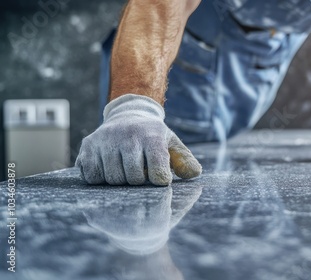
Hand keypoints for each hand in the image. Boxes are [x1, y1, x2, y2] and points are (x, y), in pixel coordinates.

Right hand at [75, 94, 201, 184]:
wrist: (127, 115)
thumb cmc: (152, 136)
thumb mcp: (172, 144)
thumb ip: (184, 160)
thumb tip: (194, 174)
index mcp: (152, 136)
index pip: (158, 172)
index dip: (160, 181)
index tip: (160, 178)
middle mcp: (128, 136)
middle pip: (134, 178)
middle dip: (139, 181)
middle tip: (141, 172)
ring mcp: (105, 140)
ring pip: (113, 179)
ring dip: (121, 181)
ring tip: (126, 169)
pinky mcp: (88, 145)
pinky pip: (92, 176)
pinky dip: (101, 179)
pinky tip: (110, 168)